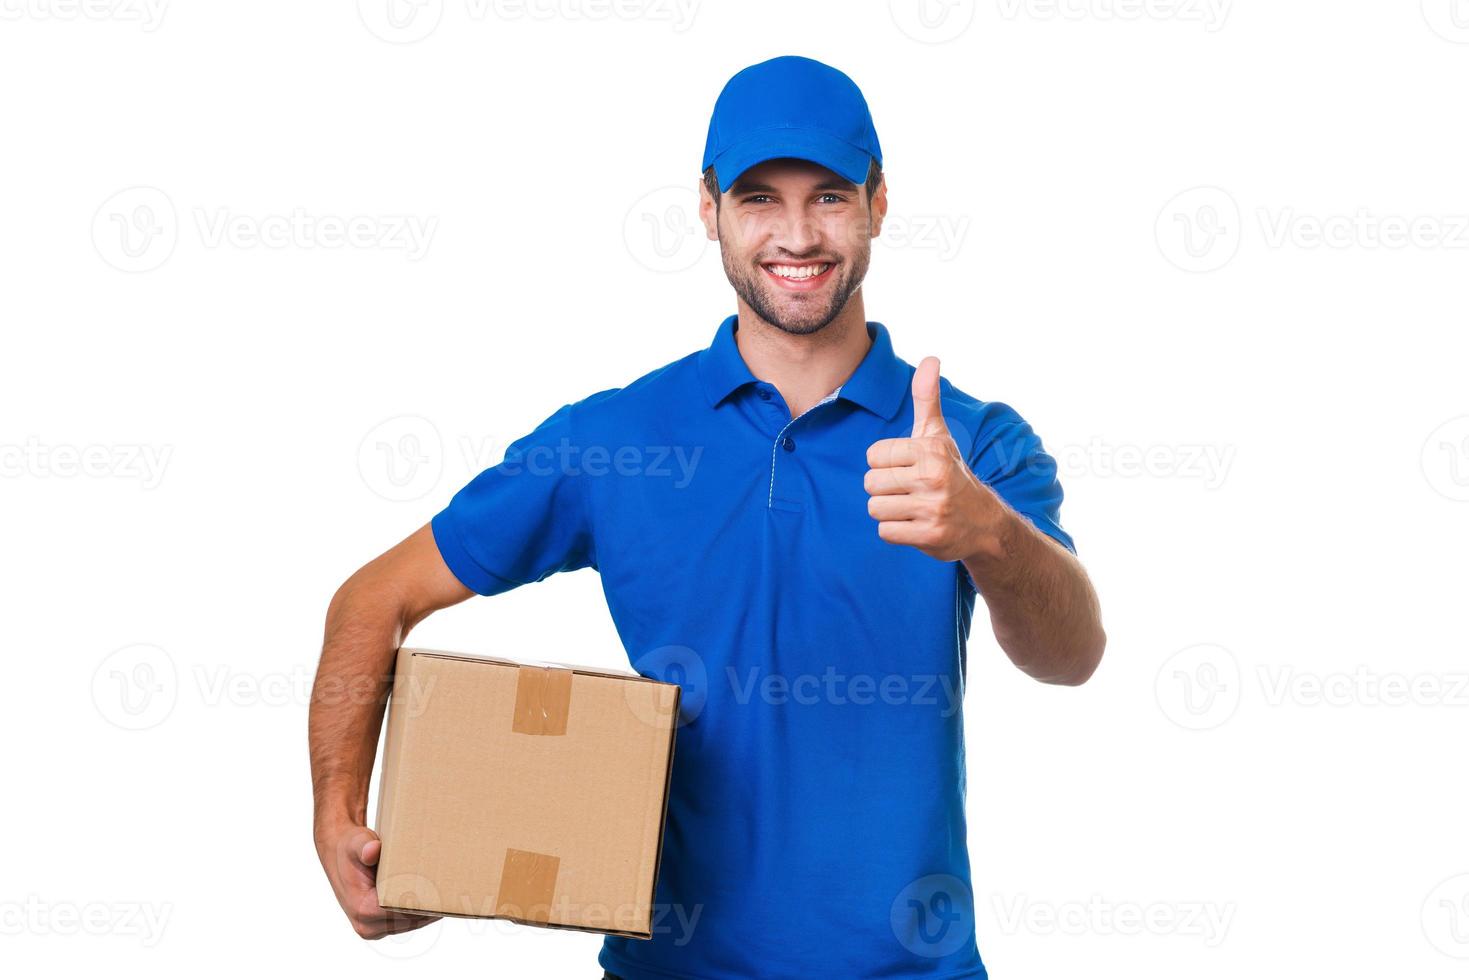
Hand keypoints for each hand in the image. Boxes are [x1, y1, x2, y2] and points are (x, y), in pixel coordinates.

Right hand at [315, 822, 440, 939]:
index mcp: (362, 909)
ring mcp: (372, 929)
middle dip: (431, 906)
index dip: (425, 901)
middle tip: (454, 891)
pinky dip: (421, 912)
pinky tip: (435, 897)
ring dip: (428, 911)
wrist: (339, 855)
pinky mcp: (379, 927)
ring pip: (412, 923)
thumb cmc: (351, 847)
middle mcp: (366, 925)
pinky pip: (407, 923)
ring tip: (449, 894)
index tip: (445, 891)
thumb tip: (373, 851)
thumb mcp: (357, 842)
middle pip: (411, 920)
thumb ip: (365, 846)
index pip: (404, 912)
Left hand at [864, 356, 1004, 562]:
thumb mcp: (938, 434)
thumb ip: (927, 397)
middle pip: (871, 483)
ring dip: (889, 510)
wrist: (983, 521)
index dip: (885, 464)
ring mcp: (932, 508)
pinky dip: (896, 531)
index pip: (873, 456)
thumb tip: (930, 358)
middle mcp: (933, 477)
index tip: (908, 468)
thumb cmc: (950, 472)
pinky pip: (885, 532)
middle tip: (910, 490)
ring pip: (875, 508)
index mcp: (930, 450)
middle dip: (885, 488)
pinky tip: (915, 524)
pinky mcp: (930, 536)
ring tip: (912, 507)